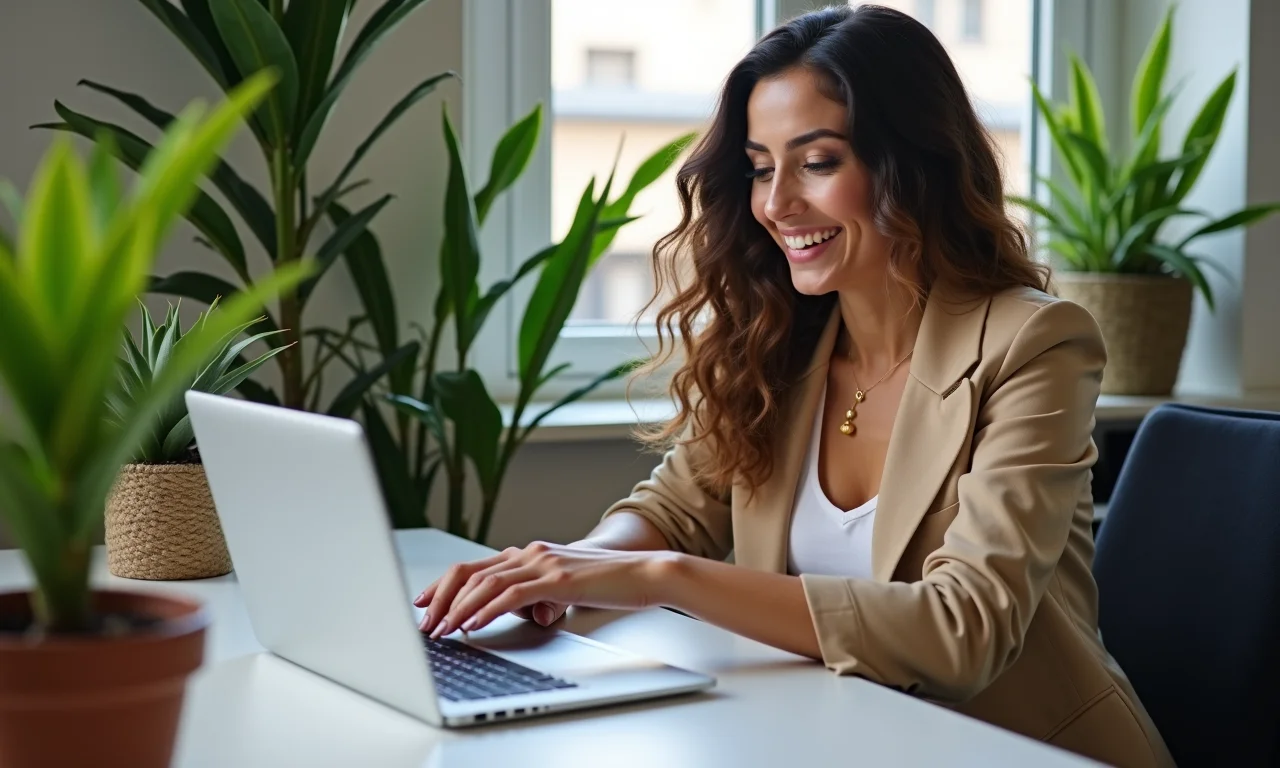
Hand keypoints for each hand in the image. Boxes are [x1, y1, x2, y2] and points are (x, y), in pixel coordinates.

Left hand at [412, 541, 674, 637]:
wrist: (646, 572)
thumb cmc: (612, 583)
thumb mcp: (567, 590)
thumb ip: (544, 598)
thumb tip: (530, 614)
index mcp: (530, 554)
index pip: (475, 566)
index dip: (444, 584)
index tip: (423, 602)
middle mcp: (531, 553)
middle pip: (471, 570)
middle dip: (441, 597)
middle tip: (424, 622)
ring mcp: (543, 563)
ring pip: (486, 582)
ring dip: (458, 608)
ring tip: (442, 628)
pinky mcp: (557, 579)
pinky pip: (512, 594)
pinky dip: (487, 610)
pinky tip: (473, 624)